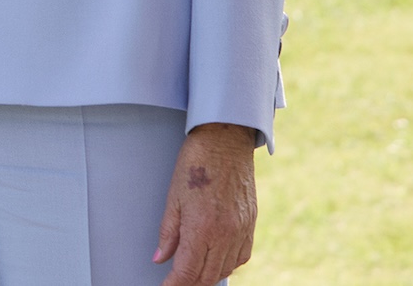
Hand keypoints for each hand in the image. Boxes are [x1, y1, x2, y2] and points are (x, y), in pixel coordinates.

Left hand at [155, 122, 257, 284]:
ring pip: (226, 269)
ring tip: (192, 273)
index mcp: (203, 228)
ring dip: (208, 276)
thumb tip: (161, 258)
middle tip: (175, 282)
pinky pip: (241, 256)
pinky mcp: (251, 224)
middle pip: (208, 276)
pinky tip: (215, 260)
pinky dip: (227, 264)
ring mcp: (242, 230)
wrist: (226, 141)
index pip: (188, 272)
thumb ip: (168, 233)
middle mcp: (226, 234)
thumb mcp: (173, 197)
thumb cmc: (196, 163)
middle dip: (190, 284)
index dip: (175, 285)